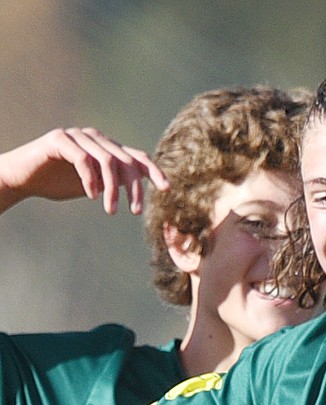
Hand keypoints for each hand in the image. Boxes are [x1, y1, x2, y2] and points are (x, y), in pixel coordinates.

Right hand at [0, 127, 167, 214]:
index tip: (167, 190)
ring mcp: (78, 135)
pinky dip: (91, 180)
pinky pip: (84, 159)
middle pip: (127, 161)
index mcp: (107, 148)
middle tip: (135, 212)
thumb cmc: (58, 183)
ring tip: (112, 211)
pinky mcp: (60, 139)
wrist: (22, 178)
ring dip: (113, 189)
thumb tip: (140, 189)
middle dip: (134, 189)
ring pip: (108, 161)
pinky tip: (91, 196)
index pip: (138, 157)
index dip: (154, 172)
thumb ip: (115, 183)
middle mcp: (95, 138)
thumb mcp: (94, 186)